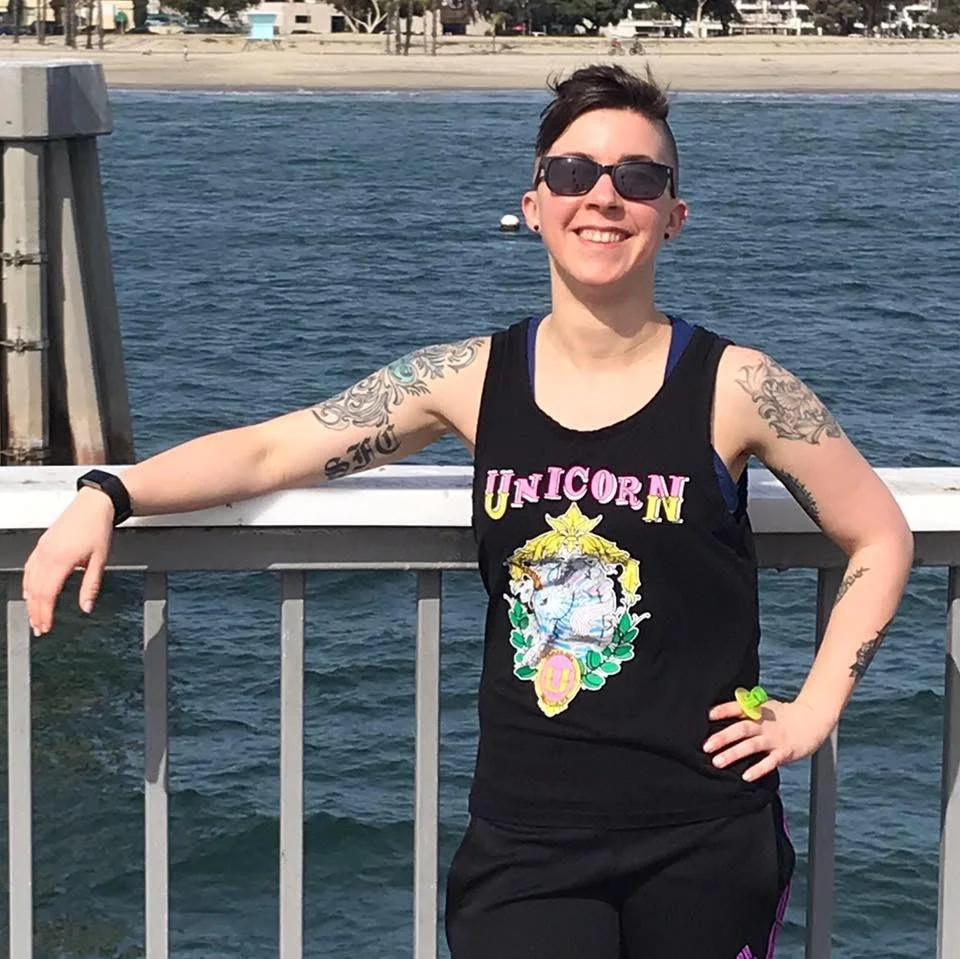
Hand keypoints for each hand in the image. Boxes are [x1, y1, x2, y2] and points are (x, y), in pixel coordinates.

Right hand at [22, 488, 115, 635]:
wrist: (93, 505)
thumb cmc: (97, 529)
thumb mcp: (100, 560)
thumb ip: (91, 585)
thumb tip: (86, 607)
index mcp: (61, 560)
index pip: (48, 594)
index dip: (45, 613)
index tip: (46, 627)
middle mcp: (46, 556)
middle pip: (35, 591)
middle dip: (36, 612)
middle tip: (39, 629)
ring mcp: (41, 550)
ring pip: (29, 581)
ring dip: (30, 601)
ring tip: (34, 617)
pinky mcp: (41, 546)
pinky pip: (29, 569)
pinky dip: (27, 585)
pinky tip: (30, 594)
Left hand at [702, 697, 835, 782]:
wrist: (811, 720)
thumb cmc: (781, 715)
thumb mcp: (763, 707)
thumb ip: (745, 711)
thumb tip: (717, 715)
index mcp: (757, 711)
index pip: (737, 707)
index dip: (722, 710)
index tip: (707, 716)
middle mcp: (764, 724)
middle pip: (741, 729)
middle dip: (722, 737)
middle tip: (706, 746)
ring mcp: (774, 738)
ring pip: (751, 746)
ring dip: (733, 753)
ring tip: (717, 762)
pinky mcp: (784, 752)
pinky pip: (769, 762)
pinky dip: (757, 769)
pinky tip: (745, 776)